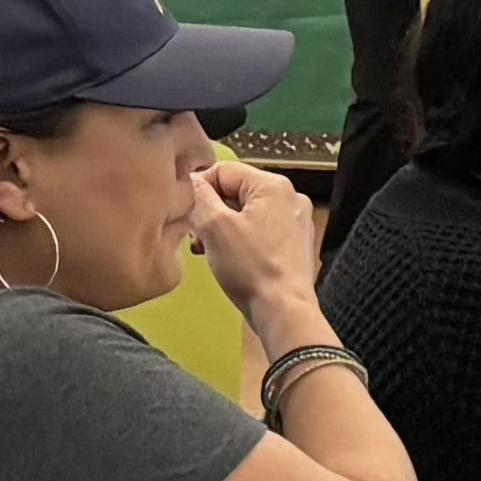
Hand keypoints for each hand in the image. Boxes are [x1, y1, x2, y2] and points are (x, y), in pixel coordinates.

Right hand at [191, 159, 327, 335]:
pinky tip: (226, 257)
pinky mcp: (292, 244)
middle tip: (196, 234)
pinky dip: (238, 240)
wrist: (283, 311)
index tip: (186, 208)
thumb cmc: (255, 271)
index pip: (224, 170)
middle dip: (210, 211)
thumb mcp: (215, 227)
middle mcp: (289, 199)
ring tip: (207, 248)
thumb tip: (190, 182)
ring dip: (221, 227)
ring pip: (245, 212)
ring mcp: (294, 222)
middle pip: (236, 191)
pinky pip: (258, 231)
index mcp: (274, 186)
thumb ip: (199, 197)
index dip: (199, 188)